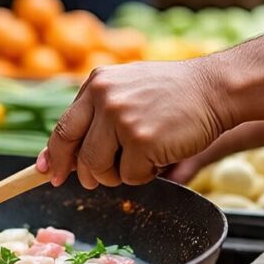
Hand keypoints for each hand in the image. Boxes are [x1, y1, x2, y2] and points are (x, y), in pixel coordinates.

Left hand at [37, 59, 230, 189]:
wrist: (215, 88)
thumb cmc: (172, 94)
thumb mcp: (126, 90)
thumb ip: (94, 116)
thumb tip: (53, 157)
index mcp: (96, 83)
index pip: (63, 128)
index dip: (55, 156)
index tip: (48, 173)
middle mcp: (104, 97)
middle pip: (78, 154)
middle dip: (86, 174)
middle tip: (100, 179)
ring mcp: (121, 118)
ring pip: (101, 169)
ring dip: (119, 174)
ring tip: (143, 155)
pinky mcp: (141, 140)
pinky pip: (130, 177)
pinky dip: (146, 175)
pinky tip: (162, 153)